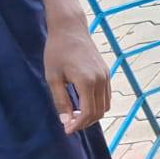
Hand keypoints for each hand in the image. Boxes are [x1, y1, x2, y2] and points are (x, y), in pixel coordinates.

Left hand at [43, 13, 110, 133]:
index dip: (78, 124)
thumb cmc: (57, 51)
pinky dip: (97, 104)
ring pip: (105, 105)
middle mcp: (101, 80)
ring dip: (92, 114)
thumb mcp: (53, 77)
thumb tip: (66, 121)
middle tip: (70, 125)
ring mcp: (106, 76)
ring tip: (76, 115)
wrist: (70, 28)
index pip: (87, 112)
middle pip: (99, 112)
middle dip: (85, 122)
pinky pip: (106, 96)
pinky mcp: (106, 73)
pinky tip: (83, 103)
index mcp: (87, 82)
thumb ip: (60, 100)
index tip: (67, 130)